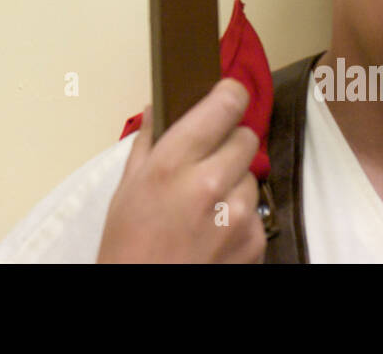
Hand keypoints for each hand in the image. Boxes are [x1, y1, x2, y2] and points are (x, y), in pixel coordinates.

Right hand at [96, 79, 264, 262]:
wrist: (142, 291)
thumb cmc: (128, 244)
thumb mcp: (126, 186)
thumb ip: (148, 142)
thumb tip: (158, 108)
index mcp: (172, 162)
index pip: (224, 104)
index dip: (230, 93)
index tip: (228, 92)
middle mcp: (209, 182)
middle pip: (246, 136)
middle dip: (229, 141)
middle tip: (209, 157)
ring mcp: (236, 214)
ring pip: (252, 174)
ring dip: (235, 179)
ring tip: (206, 201)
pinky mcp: (253, 239)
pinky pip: (256, 209)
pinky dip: (240, 213)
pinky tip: (214, 227)